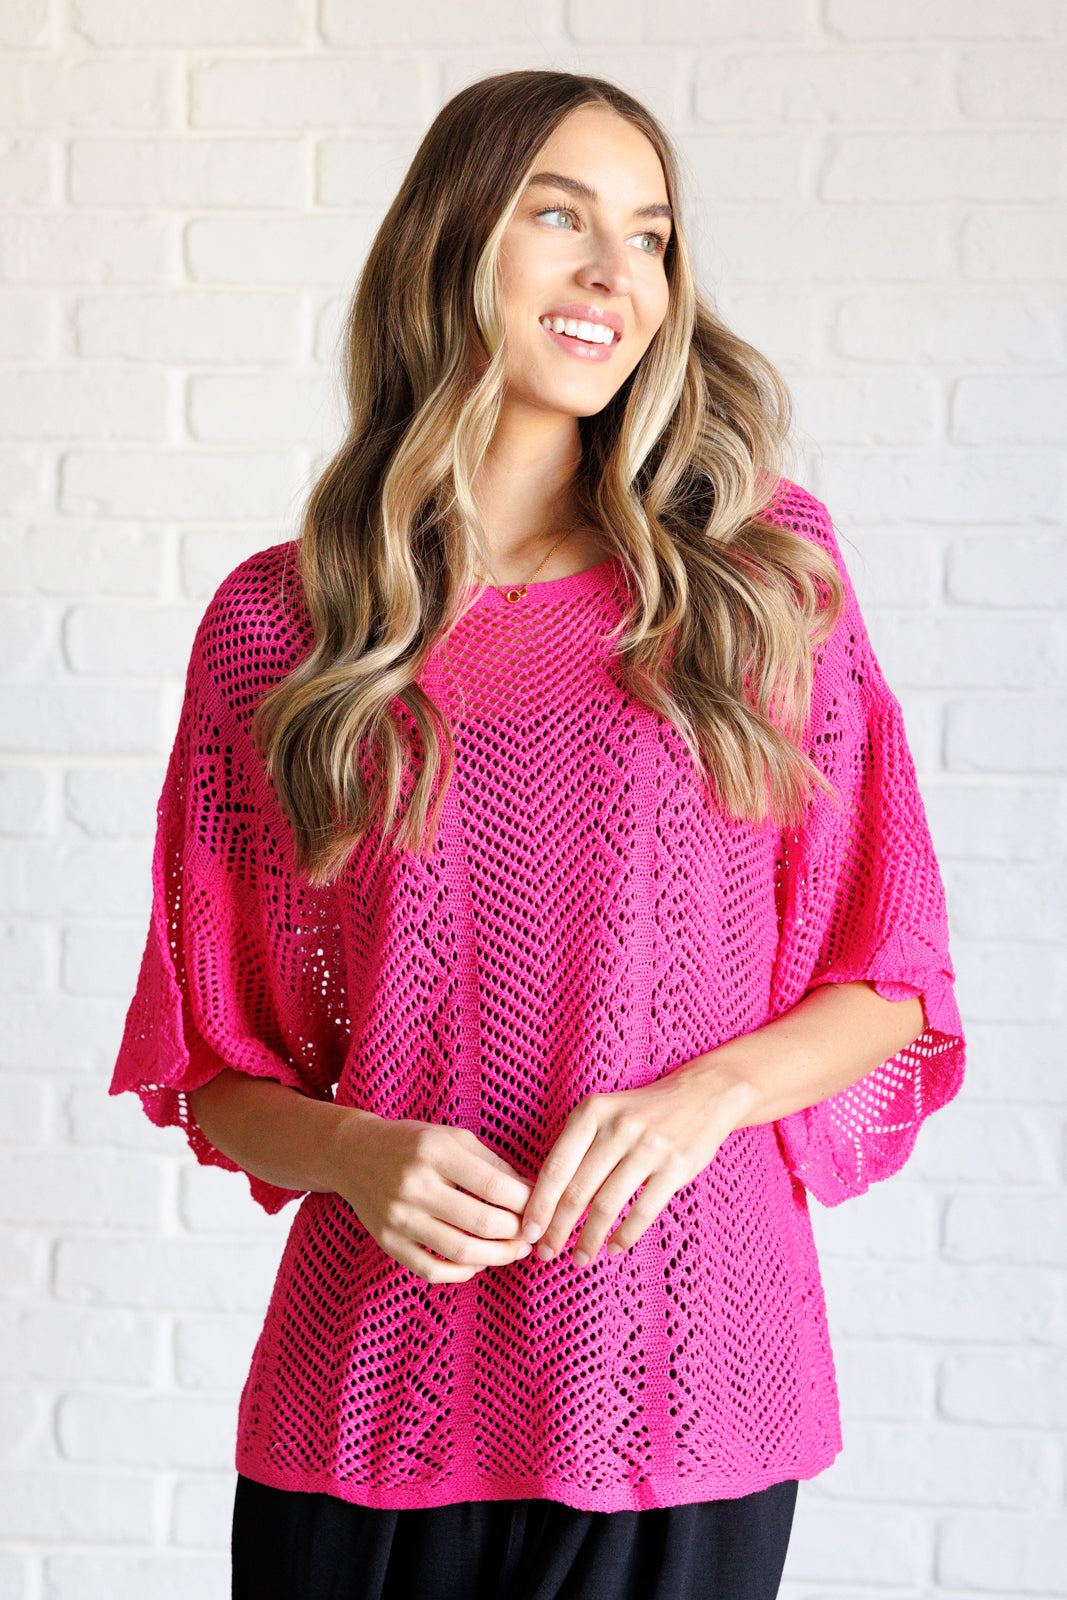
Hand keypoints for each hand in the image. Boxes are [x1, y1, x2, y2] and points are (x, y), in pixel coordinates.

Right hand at [326, 1113, 535, 1284]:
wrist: (353, 1153)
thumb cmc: (414, 1143)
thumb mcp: (454, 1138)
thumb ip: (493, 1164)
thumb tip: (533, 1194)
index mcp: (435, 1152)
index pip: (494, 1185)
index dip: (526, 1202)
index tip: (542, 1208)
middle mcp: (414, 1186)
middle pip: (481, 1222)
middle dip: (517, 1233)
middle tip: (533, 1234)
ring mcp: (398, 1218)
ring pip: (460, 1252)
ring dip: (497, 1257)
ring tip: (515, 1251)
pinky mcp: (388, 1243)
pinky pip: (431, 1270)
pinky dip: (462, 1273)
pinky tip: (478, 1263)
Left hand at [519, 1068, 750, 1267]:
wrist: (703, 1095)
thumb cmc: (640, 1113)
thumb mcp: (604, 1115)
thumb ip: (577, 1149)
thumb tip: (545, 1202)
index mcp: (592, 1112)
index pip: (557, 1167)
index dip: (539, 1204)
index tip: (528, 1232)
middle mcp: (618, 1127)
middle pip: (578, 1190)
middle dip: (558, 1228)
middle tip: (545, 1253)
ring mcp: (649, 1146)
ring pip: (608, 1205)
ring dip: (590, 1238)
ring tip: (580, 1259)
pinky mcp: (676, 1166)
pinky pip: (644, 1210)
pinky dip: (625, 1235)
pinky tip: (614, 1248)